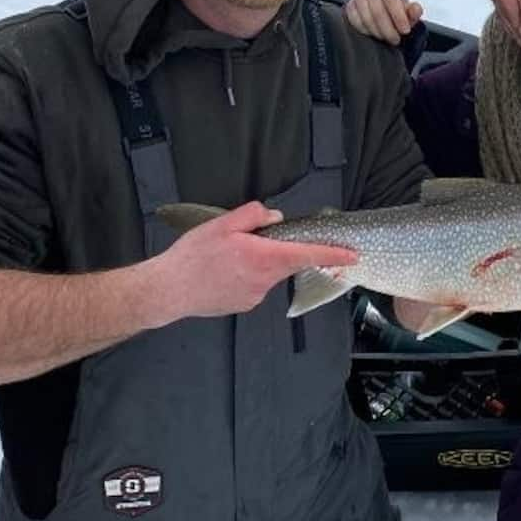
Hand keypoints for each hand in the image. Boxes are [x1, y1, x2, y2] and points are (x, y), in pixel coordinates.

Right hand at [153, 202, 358, 321]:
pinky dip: (244, 275)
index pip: (307, 254)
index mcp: (264, 257)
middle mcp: (265, 280)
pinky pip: (254, 284)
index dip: (332, 254)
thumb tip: (274, 218)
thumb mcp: (222, 223)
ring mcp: (255, 296)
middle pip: (284, 261)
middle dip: (274, 249)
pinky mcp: (244, 304)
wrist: (169, 290)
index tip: (352, 255)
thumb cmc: (194, 256)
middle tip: (245, 240)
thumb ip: (253, 215)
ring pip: (267, 272)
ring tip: (224, 257)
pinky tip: (221, 272)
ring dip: (256, 262)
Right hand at [343, 0, 423, 44]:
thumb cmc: (398, 13)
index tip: (405, 30)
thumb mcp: (410, 14)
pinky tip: (374, 33)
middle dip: (387, 28)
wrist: (386, 15)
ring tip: (386, 37)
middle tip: (395, 39)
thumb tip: (416, 9)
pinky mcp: (350, 6)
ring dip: (377, 30)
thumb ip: (414, 11)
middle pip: (377, 8)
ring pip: (365, 15)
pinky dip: (365, 29)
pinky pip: (354, 19)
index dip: (398, 16)